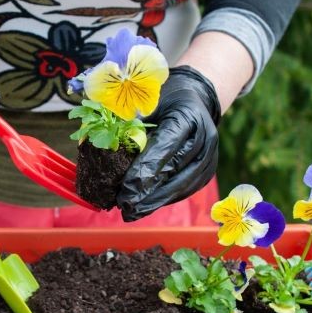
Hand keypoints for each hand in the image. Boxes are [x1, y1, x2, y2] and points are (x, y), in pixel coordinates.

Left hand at [117, 66, 220, 220]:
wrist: (195, 100)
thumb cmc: (164, 100)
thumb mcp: (147, 103)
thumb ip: (131, 124)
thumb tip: (102, 145)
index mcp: (188, 117)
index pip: (164, 147)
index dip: (144, 169)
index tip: (125, 187)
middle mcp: (204, 138)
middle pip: (173, 170)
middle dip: (147, 191)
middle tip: (124, 205)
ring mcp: (209, 156)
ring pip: (181, 185)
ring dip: (155, 201)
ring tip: (132, 212)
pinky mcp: (208, 171)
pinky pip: (185, 189)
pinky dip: (164, 199)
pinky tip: (146, 206)